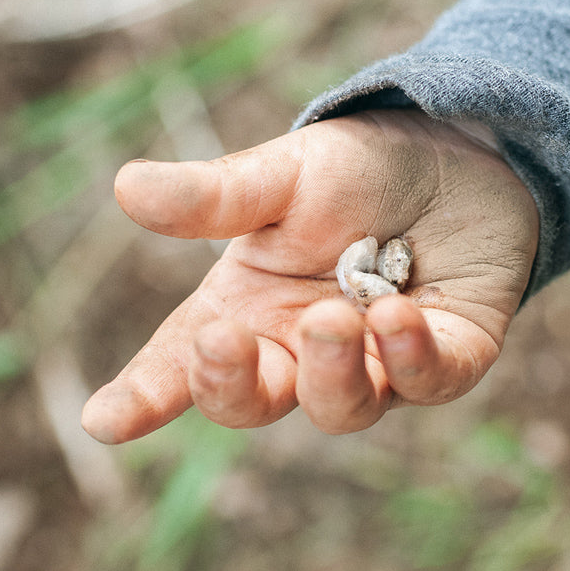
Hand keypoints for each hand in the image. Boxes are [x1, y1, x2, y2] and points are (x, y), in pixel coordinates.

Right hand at [81, 109, 538, 440]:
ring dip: (330, 372)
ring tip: (334, 315)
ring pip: (341, 408)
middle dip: (233, 385)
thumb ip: (216, 196)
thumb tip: (127, 187)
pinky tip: (398, 316)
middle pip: (256, 402)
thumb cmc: (362, 170)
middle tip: (226, 341)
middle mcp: (304, 347)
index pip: (185, 363)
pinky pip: (427, 384)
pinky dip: (410, 359)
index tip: (105, 419)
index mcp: (249, 307)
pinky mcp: (449, 358)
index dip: (145, 394)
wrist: (464, 151)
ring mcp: (377, 363)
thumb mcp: (285, 175)